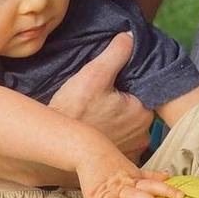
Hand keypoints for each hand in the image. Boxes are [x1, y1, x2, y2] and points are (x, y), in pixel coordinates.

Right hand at [48, 33, 152, 156]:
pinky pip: (121, 143)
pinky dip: (112, 136)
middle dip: (123, 102)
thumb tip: (130, 36)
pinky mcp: (119, 161)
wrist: (55, 143)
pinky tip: (98, 129)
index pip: (142, 91)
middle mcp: (143, 135)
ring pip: (129, 127)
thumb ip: (116, 53)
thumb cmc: (73, 110)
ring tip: (97, 113)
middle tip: (100, 98)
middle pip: (136, 110)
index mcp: (142, 112)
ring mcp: (132, 151)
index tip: (110, 83)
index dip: (127, 84)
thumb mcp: (93, 74)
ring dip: (118, 120)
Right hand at [77, 149, 184, 197]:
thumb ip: (149, 175)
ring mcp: (106, 194)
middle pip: (137, 194)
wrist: (88, 150)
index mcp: (133, 180)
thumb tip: (167, 176)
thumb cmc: (112, 163)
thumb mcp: (132, 169)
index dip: (167, 189)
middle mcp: (121, 187)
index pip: (153, 184)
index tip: (181, 196)